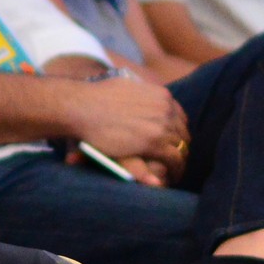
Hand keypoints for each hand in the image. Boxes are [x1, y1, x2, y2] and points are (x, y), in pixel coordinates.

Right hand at [57, 68, 186, 166]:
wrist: (81, 107)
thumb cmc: (94, 98)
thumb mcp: (124, 86)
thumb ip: (138, 90)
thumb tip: (135, 88)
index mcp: (161, 95)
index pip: (179, 116)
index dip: (176, 131)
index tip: (170, 143)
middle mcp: (166, 108)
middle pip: (183, 132)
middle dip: (179, 147)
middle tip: (173, 161)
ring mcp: (162, 125)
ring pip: (182, 147)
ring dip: (180, 161)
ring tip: (174, 172)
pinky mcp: (154, 143)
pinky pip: (175, 159)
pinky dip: (177, 170)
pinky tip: (172, 177)